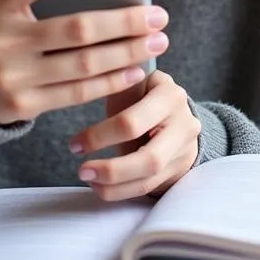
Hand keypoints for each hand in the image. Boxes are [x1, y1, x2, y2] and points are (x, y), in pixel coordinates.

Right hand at [0, 0, 170, 125]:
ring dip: (127, 53)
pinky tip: (134, 69)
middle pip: (75, 29)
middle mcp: (3, 41)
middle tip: (157, 16)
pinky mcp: (24, 105)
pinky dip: (110, 81)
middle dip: (124, 22)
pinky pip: (77, 93)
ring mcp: (13, 77)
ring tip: (156, 42)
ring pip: (83, 64)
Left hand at [68, 70, 200, 200]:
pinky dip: (121, 191)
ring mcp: (185, 149)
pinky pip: (149, 188)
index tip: (74, 144)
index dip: (100, 136)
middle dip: (111, 169)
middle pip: (149, 159)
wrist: (175, 111)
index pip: (133, 122)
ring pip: (149, 178)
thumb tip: (87, 68)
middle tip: (81, 170)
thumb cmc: (143, 94)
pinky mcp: (179, 170)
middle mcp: (184, 123)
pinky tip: (100, 187)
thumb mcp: (134, 81)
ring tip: (87, 178)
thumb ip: (117, 80)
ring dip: (113, 184)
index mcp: (170, 95)